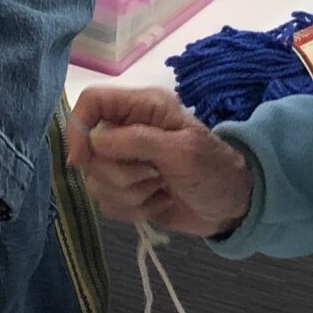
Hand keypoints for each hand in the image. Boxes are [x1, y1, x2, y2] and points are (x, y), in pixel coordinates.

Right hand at [65, 85, 254, 236]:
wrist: (233, 207)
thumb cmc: (215, 170)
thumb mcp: (183, 151)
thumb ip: (138, 141)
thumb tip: (94, 140)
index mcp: (141, 108)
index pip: (92, 102)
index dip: (78, 127)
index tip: (81, 160)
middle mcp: (128, 132)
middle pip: (90, 151)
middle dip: (121, 173)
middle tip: (155, 174)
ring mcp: (125, 163)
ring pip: (96, 182)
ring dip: (132, 194)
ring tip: (161, 188)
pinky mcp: (126, 192)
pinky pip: (107, 204)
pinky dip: (134, 210)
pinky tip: (159, 202)